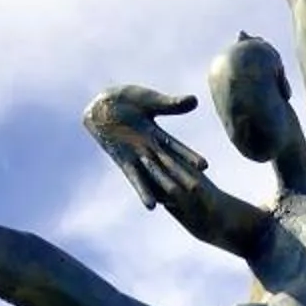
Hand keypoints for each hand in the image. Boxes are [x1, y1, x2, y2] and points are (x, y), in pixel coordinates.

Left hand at [83, 86, 208, 211]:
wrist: (101, 104)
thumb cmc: (126, 100)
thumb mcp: (152, 101)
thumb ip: (172, 104)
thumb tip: (195, 101)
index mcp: (156, 135)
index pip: (177, 148)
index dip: (189, 157)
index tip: (204, 166)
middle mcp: (148, 148)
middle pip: (169, 165)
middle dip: (182, 177)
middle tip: (198, 191)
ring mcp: (135, 155)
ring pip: (153, 175)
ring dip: (164, 188)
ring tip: (177, 203)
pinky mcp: (122, 160)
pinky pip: (134, 178)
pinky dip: (142, 190)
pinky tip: (151, 205)